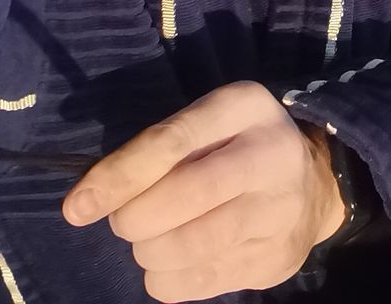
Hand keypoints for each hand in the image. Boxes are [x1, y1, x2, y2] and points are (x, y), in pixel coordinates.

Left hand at [62, 81, 344, 302]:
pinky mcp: (276, 258)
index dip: (119, 177)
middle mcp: (272, 154)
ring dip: (149, 252)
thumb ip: (151, 152)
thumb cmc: (232, 149)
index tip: (77, 208)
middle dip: (133, 219)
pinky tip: (180, 260)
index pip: (172, 141)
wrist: (312, 186)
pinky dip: (167, 279)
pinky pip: (195, 283)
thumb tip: (84, 204)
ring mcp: (280, 210)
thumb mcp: (202, 126)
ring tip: (155, 241)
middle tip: (129, 221)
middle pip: (180, 197)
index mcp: (246, 107)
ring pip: (184, 248)